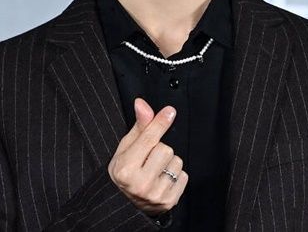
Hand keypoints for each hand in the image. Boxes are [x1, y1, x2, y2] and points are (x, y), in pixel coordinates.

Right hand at [108, 97, 187, 215]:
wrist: (124, 204)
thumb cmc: (124, 172)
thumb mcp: (125, 148)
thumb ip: (139, 126)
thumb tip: (142, 103)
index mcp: (125, 169)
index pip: (148, 140)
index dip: (160, 123)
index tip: (170, 111)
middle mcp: (141, 184)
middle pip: (165, 149)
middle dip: (159, 149)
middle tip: (148, 158)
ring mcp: (156, 195)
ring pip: (176, 162)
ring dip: (168, 162)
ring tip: (155, 169)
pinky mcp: (169, 202)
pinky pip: (183, 176)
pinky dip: (176, 175)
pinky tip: (162, 179)